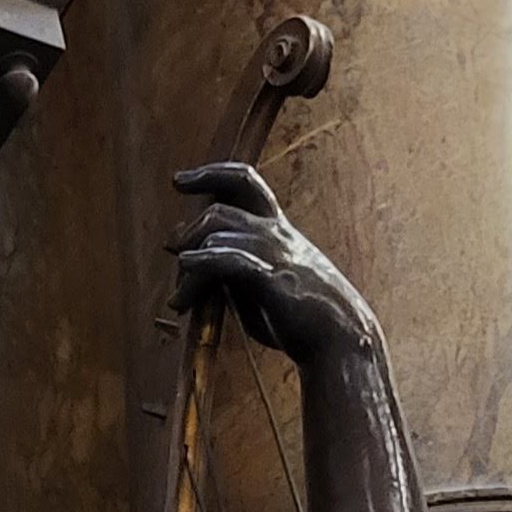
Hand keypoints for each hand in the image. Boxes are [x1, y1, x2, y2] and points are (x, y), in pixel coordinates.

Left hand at [169, 162, 377, 364]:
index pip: (243, 182)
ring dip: (189, 262)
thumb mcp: (259, 285)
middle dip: (191, 225)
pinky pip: (230, 260)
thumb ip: (228, 269)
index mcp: (276, 229)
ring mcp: (274, 253)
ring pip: (219, 233)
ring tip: (179, 297)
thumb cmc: (299, 316)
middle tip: (171, 247)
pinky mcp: (272, 280)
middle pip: (223, 205)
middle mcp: (275, 232)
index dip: (210, 173)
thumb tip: (188, 261)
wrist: (340, 337)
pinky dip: (202, 263)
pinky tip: (187, 272)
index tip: (178, 180)